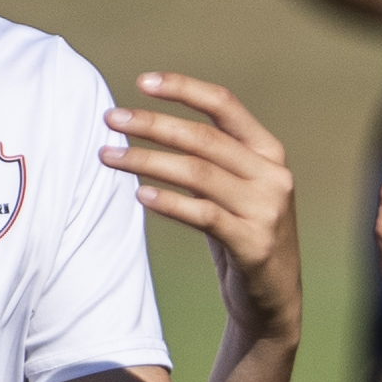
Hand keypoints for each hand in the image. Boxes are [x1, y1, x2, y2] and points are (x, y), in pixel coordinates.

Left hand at [104, 73, 302, 349]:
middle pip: (203, 138)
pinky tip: (140, 195)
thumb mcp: (234, 189)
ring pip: (198, 174)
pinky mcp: (254, 245)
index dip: (183, 89)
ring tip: (109, 157)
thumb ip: (209, 159)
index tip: (142, 82)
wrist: (271, 299)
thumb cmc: (242, 235)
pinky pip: (204, 216)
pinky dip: (170, 203)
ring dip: (147, 161)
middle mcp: (272, 176)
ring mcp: (267, 211)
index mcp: (268, 152)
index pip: (224, 105)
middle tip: (110, 119)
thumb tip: (149, 123)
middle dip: (151, 124)